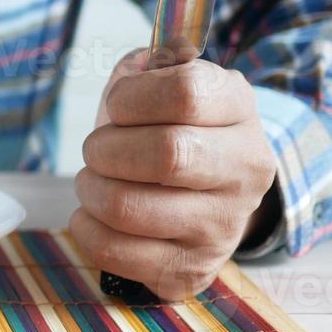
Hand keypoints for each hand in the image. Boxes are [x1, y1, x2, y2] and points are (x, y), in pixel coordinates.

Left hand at [69, 52, 278, 299]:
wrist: (208, 194)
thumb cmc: (171, 126)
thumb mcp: (167, 81)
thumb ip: (151, 63)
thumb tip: (140, 68)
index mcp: (239, 108)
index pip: (186, 94)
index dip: (132, 97)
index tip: (117, 107)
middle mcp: (245, 169)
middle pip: (165, 155)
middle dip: (105, 149)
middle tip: (96, 150)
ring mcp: (223, 226)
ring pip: (129, 208)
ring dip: (90, 189)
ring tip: (93, 181)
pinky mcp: (192, 269)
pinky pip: (115, 252)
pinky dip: (86, 229)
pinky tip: (94, 215)